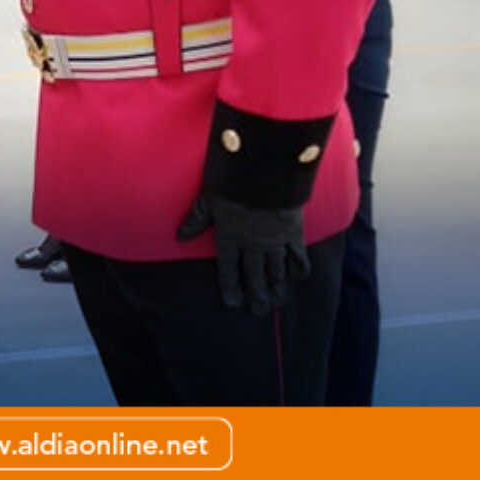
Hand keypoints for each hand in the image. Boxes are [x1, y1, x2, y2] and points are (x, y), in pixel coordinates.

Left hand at [176, 193, 310, 315]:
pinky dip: (299, 267)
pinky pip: (297, 255)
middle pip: (254, 275)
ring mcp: (275, 240)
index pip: (229, 269)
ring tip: (277, 302)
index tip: (234, 303)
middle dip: (256, 295)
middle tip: (259, 311)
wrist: (265, 169)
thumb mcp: (209, 198)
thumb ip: (197, 219)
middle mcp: (253, 244)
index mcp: (230, 237)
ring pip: (276, 270)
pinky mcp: (293, 232)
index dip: (231, 287)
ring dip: (276, 287)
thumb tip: (180, 236)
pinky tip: (299, 277)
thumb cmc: (232, 180)